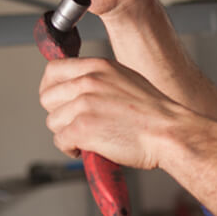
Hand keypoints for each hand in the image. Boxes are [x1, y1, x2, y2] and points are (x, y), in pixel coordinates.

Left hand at [39, 57, 182, 168]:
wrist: (169, 133)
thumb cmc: (154, 113)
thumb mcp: (125, 79)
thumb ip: (99, 79)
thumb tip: (79, 86)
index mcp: (98, 67)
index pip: (53, 70)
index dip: (50, 88)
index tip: (55, 100)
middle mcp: (88, 82)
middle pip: (47, 98)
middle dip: (58, 113)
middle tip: (74, 123)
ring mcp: (84, 105)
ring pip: (53, 122)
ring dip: (66, 133)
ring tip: (88, 137)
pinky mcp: (82, 129)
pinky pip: (60, 140)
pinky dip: (71, 148)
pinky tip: (88, 148)